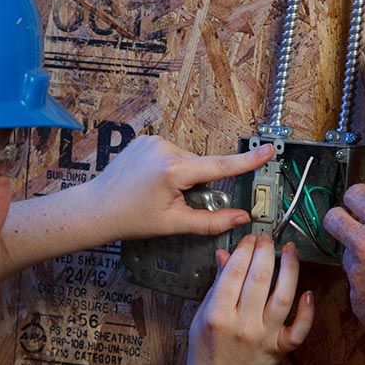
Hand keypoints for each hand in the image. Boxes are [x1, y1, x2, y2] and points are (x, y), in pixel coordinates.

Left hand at [88, 136, 273, 238]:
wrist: (96, 208)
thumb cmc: (132, 219)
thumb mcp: (174, 224)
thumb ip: (211, 222)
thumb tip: (241, 218)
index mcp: (174, 171)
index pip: (220, 166)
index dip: (247, 161)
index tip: (268, 150)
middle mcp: (165, 149)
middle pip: (202, 165)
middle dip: (199, 182)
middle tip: (177, 201)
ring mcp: (154, 141)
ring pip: (188, 159)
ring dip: (185, 174)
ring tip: (160, 191)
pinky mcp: (146, 140)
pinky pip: (172, 153)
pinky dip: (172, 166)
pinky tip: (153, 180)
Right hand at [187, 235, 314, 364]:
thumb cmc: (206, 350)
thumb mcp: (201, 315)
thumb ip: (217, 284)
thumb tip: (226, 255)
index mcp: (218, 314)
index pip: (235, 272)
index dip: (245, 249)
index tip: (248, 239)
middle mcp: (243, 324)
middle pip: (260, 278)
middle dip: (265, 251)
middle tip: (266, 239)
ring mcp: (264, 336)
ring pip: (283, 297)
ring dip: (289, 269)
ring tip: (289, 250)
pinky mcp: (279, 347)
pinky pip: (299, 329)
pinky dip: (307, 311)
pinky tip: (307, 292)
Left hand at [323, 184, 364, 364]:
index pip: (355, 193)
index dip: (357, 195)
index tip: (358, 200)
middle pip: (332, 219)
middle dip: (339, 218)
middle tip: (350, 224)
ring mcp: (357, 272)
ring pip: (347, 255)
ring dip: (361, 258)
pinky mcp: (355, 297)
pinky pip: (356, 284)